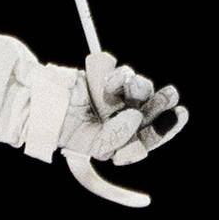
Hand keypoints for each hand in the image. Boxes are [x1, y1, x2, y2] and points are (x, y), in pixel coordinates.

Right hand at [49, 52, 180, 172]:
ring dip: (138, 87)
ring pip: (141, 91)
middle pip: (151, 112)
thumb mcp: (95, 143)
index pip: (149, 138)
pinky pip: (123, 75)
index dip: (166, 128)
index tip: (177, 115)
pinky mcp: (108, 80)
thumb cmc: (65, 129)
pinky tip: (110, 78)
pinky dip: (118, 76)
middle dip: (160, 103)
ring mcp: (115, 99)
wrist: (41, 103)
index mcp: (120, 142)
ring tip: (128, 84)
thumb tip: (136, 117)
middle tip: (170, 94)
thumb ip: (118, 137)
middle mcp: (121, 120)